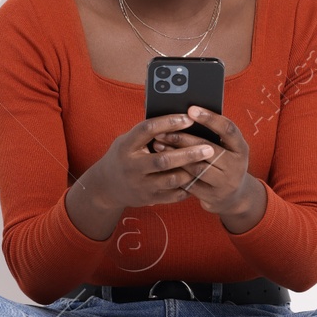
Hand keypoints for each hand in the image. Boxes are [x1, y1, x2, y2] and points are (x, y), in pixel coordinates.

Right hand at [83, 113, 219, 212]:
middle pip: (163, 160)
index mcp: (126, 146)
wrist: (107, 186)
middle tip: (209, 148)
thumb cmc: (124, 156)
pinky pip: (173, 195)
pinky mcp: (148, 199)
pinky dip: (187, 187)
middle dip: (188, 154)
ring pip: (171, 180)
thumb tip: (177, 117)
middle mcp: (131, 166)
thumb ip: (147, 133)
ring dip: (191, 171)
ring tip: (206, 165)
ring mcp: (140, 185)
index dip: (169, 122)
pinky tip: (197, 179)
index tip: (189, 118)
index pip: (147, 130)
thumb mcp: (128, 140)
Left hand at [151, 104, 258, 221]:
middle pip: (207, 148)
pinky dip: (174, 172)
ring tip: (158, 145)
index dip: (210, 118)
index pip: (228, 129)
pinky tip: (161, 164)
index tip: (191, 109)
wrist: (233, 197)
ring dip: (174, 155)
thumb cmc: (224, 164)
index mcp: (241, 148)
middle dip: (182, 138)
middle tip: (162, 131)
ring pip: (196, 167)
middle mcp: (236, 165)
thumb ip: (213, 135)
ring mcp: (225, 183)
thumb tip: (185, 114)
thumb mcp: (227, 149)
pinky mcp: (212, 196)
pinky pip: (190, 183)